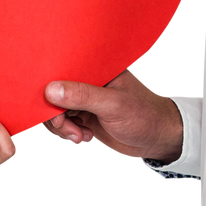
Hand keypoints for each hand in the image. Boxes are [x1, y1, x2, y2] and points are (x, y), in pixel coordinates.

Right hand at [41, 70, 182, 161]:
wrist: (157, 140)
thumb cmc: (143, 115)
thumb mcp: (113, 104)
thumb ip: (83, 96)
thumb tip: (50, 90)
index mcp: (96, 65)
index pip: (63, 67)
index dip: (50, 84)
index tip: (48, 104)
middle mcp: (87, 79)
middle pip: (54, 91)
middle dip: (55, 113)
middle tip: (66, 128)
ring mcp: (85, 98)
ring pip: (55, 109)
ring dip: (62, 126)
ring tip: (80, 136)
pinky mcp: (84, 114)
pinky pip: (63, 121)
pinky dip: (67, 133)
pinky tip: (84, 137)